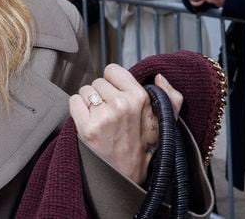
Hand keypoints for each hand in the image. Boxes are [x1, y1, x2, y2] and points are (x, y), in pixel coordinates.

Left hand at [70, 64, 182, 184]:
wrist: (128, 174)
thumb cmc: (145, 146)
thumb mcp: (165, 121)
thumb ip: (170, 97)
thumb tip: (158, 77)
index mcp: (140, 97)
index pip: (112, 70)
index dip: (113, 82)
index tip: (117, 95)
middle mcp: (121, 104)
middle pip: (97, 81)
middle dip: (101, 94)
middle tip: (110, 113)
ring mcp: (104, 116)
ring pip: (85, 91)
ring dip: (89, 102)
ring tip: (101, 118)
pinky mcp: (87, 127)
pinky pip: (74, 101)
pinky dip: (78, 109)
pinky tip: (89, 121)